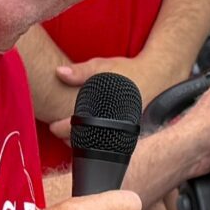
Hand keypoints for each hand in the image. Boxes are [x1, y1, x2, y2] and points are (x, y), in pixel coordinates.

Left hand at [46, 53, 175, 140]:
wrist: (156, 76)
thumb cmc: (128, 71)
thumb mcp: (103, 66)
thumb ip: (81, 71)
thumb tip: (60, 72)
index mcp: (108, 109)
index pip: (78, 126)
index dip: (61, 129)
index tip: (52, 127)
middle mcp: (118, 123)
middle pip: (87, 141)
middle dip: (70, 139)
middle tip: (58, 132)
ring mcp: (126, 131)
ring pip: (98, 143)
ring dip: (83, 140)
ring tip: (70, 135)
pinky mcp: (131, 133)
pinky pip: (109, 141)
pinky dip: (97, 139)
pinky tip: (90, 134)